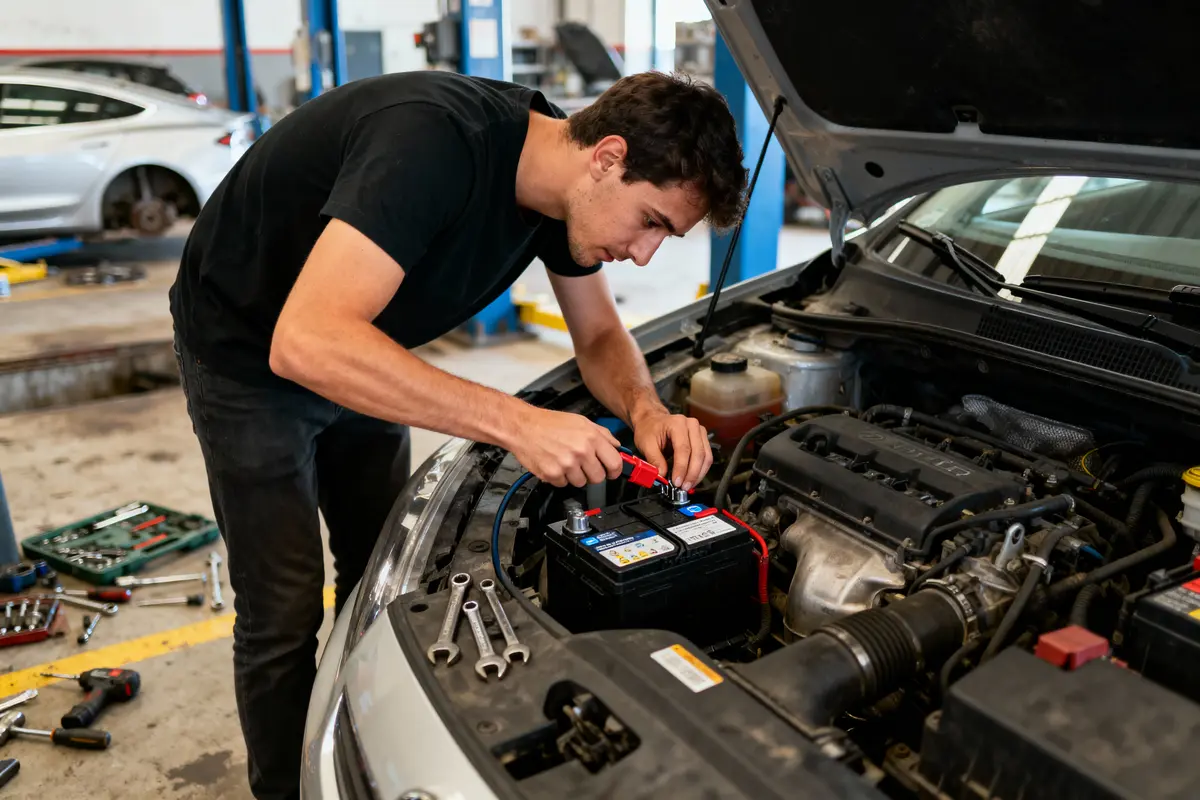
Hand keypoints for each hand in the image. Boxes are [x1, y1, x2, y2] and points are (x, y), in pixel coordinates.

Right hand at [508, 407, 623, 487]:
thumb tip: (617, 447)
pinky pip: (564, 484)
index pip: (615, 463)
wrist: (522, 426)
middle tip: (583, 465)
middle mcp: (581, 451)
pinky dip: (559, 477)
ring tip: (565, 461)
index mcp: (591, 437)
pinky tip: (554, 464)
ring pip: (581, 483)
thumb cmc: (549, 423)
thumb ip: (602, 434)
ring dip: (575, 476)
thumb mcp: (581, 421)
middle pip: (599, 478)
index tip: (611, 472)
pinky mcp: (553, 474)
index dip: (615, 470)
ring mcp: (567, 464)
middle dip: (592, 474)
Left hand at [632, 410, 712, 490]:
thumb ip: (654, 460)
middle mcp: (692, 425)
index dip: (681, 468)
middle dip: (692, 474)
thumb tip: (662, 475)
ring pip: (706, 456)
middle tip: (684, 487)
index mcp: (677, 423)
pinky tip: (693, 479)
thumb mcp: (646, 444)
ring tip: (688, 485)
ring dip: (699, 474)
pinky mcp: (702, 438)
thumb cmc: (649, 429)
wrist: (652, 420)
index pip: (684, 449)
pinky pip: (706, 456)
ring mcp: (699, 431)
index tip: (677, 482)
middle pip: (698, 453)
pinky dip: (701, 470)